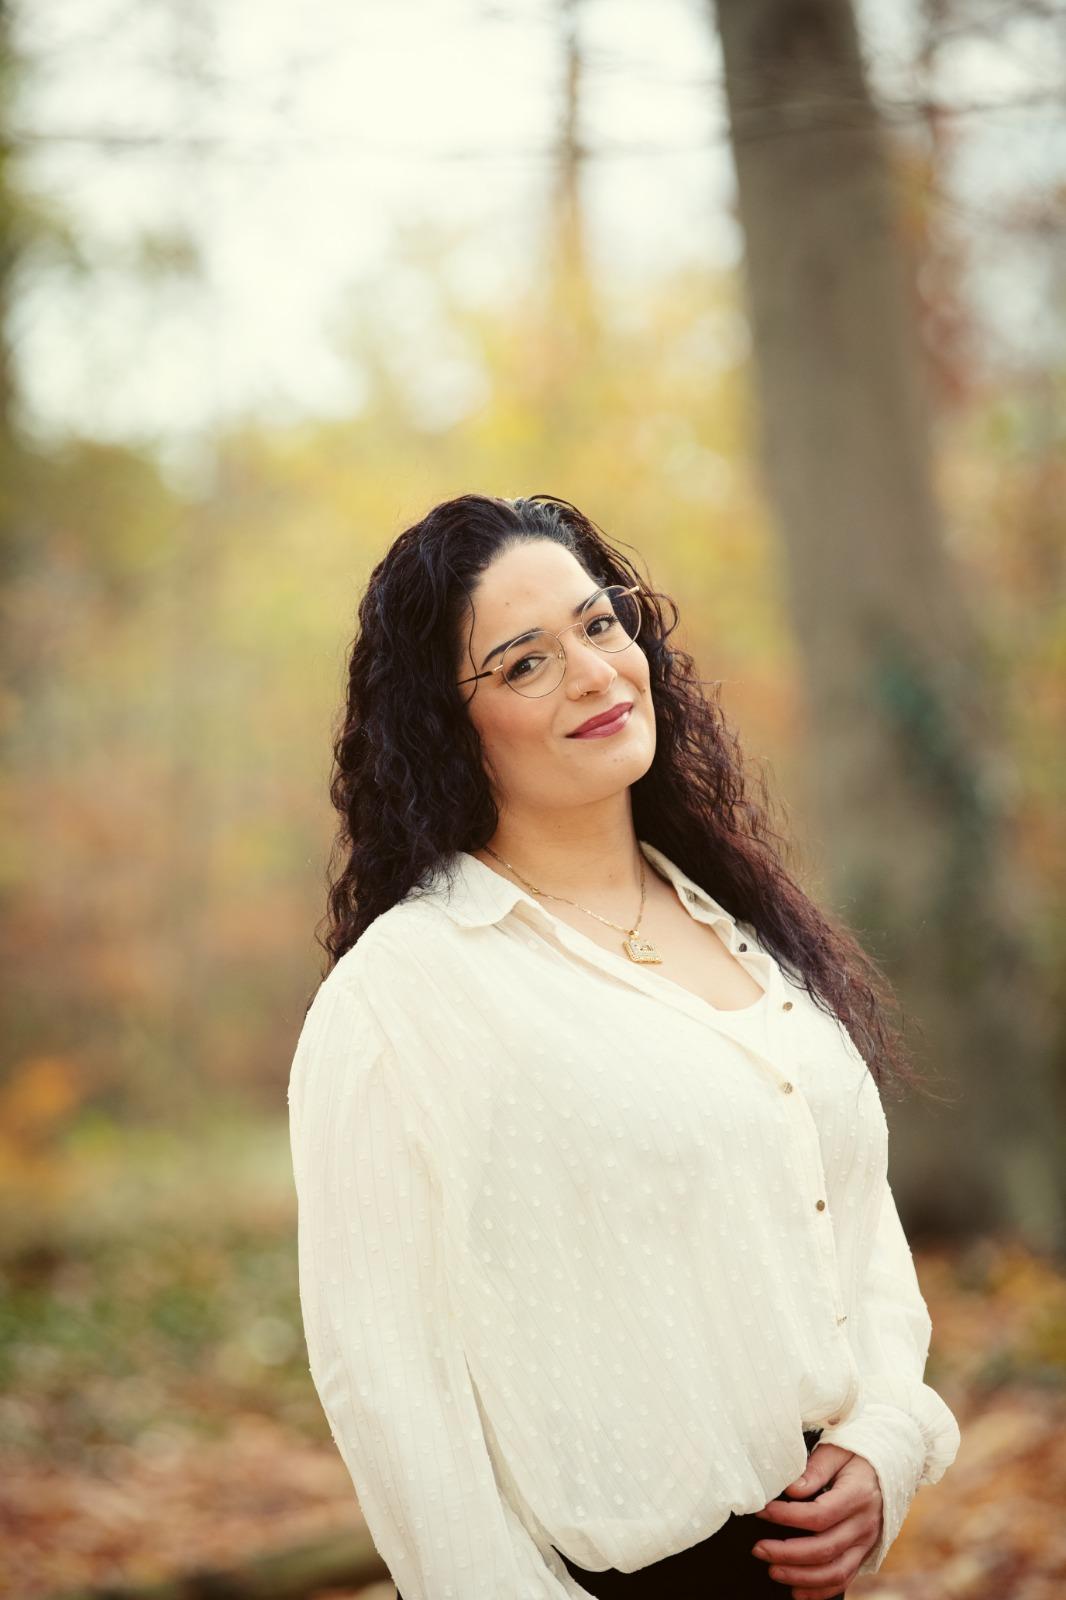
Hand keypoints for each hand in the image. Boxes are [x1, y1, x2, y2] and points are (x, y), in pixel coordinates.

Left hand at [749, 1443, 882, 1599]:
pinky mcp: (864, 1554)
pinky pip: (844, 1580)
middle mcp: (864, 1525)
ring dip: (801, 1577)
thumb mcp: (836, 1451)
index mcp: (857, 1495)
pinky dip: (820, 1591)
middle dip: (788, 1553)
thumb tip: (791, 1489)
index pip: (819, 1515)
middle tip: (759, 1549)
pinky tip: (796, 1591)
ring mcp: (866, 1543)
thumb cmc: (856, 1456)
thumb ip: (814, 1469)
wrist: (887, 1469)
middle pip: (825, 1549)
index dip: (788, 1517)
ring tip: (773, 1571)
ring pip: (835, 1572)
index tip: (763, 1512)